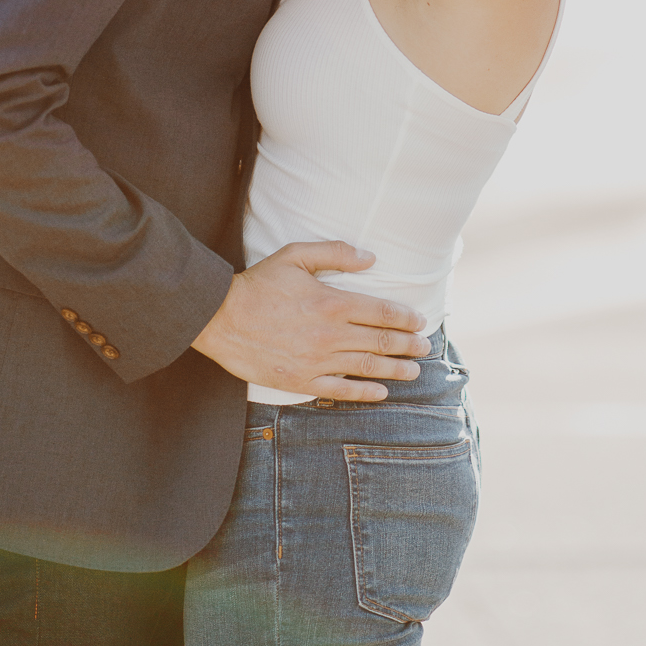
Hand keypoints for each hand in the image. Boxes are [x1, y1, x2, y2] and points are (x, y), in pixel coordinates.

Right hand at [191, 242, 430, 400]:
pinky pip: (340, 389)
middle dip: (408, 345)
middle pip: (380, 341)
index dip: (406, 318)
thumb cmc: (259, 284)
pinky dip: (364, 392)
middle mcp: (329, 334)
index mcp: (331, 302)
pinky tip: (382, 392)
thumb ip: (335, 253)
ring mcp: (316, 360)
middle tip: (426, 348)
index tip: (420, 322)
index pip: (381, 312)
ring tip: (414, 371)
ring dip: (395, 369)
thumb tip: (370, 257)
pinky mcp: (300, 380)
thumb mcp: (295, 256)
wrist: (220, 317)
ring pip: (366, 366)